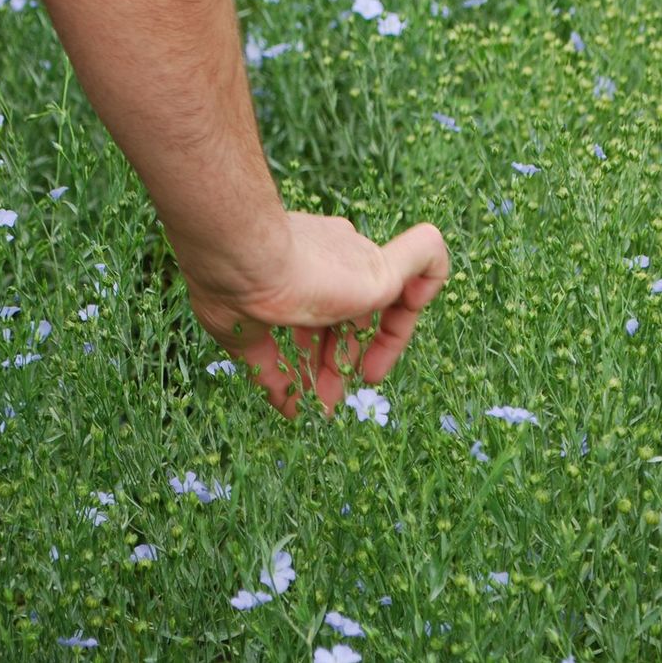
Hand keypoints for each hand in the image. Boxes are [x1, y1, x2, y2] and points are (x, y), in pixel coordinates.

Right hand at [184, 212, 449, 417]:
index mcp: (298, 264)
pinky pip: (428, 259)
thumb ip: (270, 370)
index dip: (318, 354)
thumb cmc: (231, 284)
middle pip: (349, 315)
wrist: (242, 258)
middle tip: (326, 400)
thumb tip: (286, 407)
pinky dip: (430, 283)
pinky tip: (413, 315)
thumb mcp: (244, 336)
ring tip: (365, 380)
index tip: (306, 393)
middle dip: (340, 360)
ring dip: (380, 346)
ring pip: (384, 301)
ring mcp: (358, 259)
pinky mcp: (383, 269)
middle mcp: (331, 255)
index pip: (320, 313)